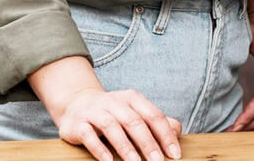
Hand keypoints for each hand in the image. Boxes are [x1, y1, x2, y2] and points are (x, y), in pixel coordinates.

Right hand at [57, 86, 182, 160]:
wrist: (76, 103)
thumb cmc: (113, 112)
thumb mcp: (134, 111)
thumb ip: (155, 121)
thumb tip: (177, 132)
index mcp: (133, 99)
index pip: (154, 116)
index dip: (166, 135)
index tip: (174, 154)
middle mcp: (114, 102)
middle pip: (134, 122)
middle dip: (148, 143)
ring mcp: (95, 112)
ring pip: (112, 127)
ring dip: (125, 146)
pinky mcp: (78, 124)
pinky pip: (89, 135)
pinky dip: (99, 148)